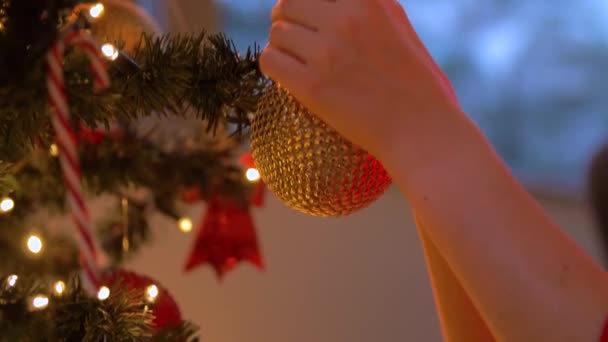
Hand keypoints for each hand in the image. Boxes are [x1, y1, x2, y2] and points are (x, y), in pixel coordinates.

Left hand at [260, 0, 463, 165]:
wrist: (421, 130)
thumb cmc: (417, 84)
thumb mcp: (399, 27)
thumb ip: (368, 7)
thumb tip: (333, 4)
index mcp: (368, 0)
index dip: (308, 5)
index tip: (310, 19)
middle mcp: (346, 19)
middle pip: (288, 4)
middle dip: (287, 20)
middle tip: (297, 40)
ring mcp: (327, 52)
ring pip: (276, 33)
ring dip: (281, 47)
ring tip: (296, 62)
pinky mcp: (312, 85)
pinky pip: (269, 61)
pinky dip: (273, 67)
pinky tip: (287, 77)